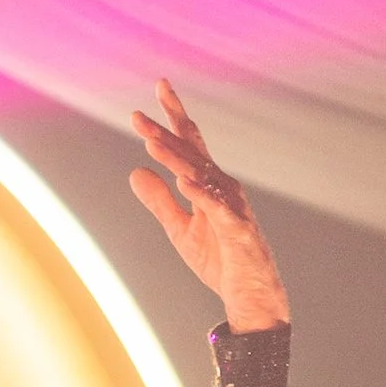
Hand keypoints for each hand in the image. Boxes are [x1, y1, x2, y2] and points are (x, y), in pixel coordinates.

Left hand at [129, 81, 289, 330]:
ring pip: (201, 176)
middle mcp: (222, 187)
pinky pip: (218, 209)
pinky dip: (201, 195)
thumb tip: (134, 171)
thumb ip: (159, 201)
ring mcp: (232, 207)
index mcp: (208, 184)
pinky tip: (183, 182)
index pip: (188, 144)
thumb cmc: (220, 261)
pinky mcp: (238, 231)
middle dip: (164, 132)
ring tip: (151, 142)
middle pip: (191, 153)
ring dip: (176, 159)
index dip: (172, 117)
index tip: (159, 89)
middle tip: (137, 116)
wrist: (250, 298)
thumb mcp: (180, 230)